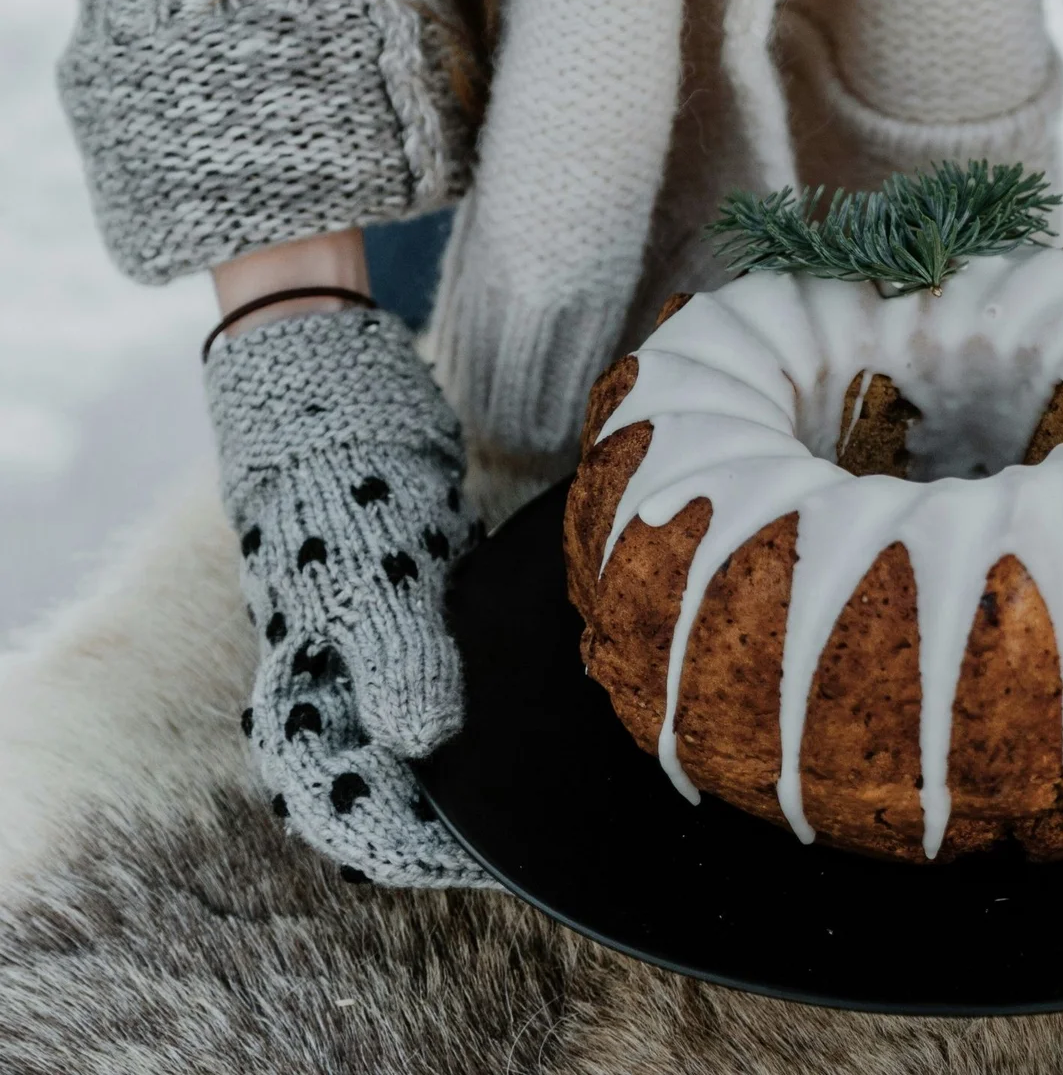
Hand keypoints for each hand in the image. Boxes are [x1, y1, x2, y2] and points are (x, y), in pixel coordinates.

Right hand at [209, 308, 491, 886]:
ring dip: (479, 778)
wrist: (344, 412)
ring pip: (428, 759)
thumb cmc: (341, 499)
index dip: (419, 854)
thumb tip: (425, 745)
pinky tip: (540, 723)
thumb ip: (398, 664)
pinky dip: (489, 721)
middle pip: (394, 801)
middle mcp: (336, 704)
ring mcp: (375, 673)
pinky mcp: (416, 638)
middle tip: (546, 833)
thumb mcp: (370, 582)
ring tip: (552, 787)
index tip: (495, 862)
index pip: (350, 820)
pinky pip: (452, 703)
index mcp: (300, 709)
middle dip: (462, 828)